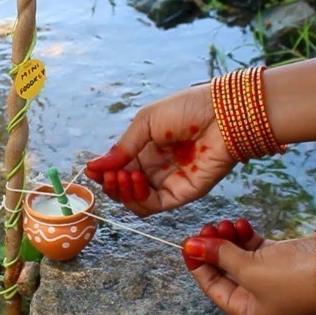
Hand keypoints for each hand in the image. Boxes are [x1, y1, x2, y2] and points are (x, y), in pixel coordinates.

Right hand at [85, 84, 235, 216]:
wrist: (224, 114)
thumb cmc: (188, 109)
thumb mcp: (146, 122)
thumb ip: (122, 148)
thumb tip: (93, 167)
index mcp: (146, 149)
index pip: (119, 169)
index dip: (104, 172)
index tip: (91, 170)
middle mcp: (156, 168)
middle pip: (124, 188)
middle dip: (110, 184)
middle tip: (108, 175)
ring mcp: (169, 182)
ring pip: (136, 201)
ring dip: (122, 192)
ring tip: (122, 176)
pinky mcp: (183, 193)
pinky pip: (153, 205)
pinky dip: (138, 198)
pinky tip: (135, 181)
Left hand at [181, 219, 315, 314]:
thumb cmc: (293, 277)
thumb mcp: (249, 269)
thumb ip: (218, 256)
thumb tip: (190, 246)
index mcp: (249, 311)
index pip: (213, 288)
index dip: (198, 265)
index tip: (187, 243)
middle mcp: (258, 297)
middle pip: (224, 270)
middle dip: (213, 248)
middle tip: (207, 227)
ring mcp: (270, 277)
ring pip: (238, 255)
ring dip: (228, 238)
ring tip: (225, 222)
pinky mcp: (281, 259)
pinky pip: (254, 247)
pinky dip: (245, 235)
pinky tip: (241, 223)